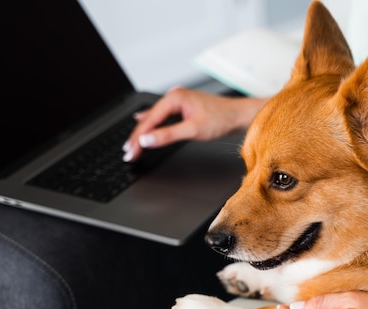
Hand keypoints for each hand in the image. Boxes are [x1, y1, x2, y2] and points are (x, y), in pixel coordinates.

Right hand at [122, 87, 265, 160]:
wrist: (239, 115)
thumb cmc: (222, 119)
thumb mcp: (193, 130)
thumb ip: (168, 135)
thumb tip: (147, 140)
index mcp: (174, 98)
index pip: (149, 121)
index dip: (138, 138)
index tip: (130, 152)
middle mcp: (174, 96)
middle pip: (149, 119)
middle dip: (138, 137)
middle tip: (128, 153)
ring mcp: (178, 100)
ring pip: (155, 118)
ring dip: (144, 132)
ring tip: (132, 145)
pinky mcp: (183, 106)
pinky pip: (162, 116)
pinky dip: (153, 124)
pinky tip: (143, 122)